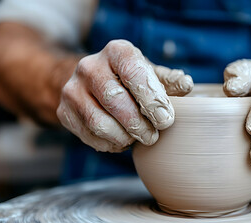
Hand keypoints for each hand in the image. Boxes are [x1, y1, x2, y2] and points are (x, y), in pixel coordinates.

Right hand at [57, 40, 192, 151]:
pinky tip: (121, 140)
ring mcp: (72, 89)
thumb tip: (186, 85)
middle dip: (139, 124)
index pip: (133, 73)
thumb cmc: (129, 79)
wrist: (91, 83)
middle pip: (115, 101)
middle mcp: (90, 66)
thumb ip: (169, 81)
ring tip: (139, 138)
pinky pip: (89, 135)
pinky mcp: (64, 112)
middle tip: (154, 136)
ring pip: (99, 122)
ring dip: (124, 137)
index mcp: (116, 51)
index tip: (166, 119)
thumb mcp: (150, 73)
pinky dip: (109, 144)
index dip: (151, 98)